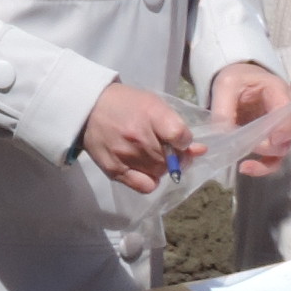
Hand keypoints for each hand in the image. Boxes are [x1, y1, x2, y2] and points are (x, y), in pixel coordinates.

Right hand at [78, 81, 198, 194]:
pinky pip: (145, 186)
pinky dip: (151, 181)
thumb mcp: (153, 105)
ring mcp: (126, 155)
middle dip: (175, 157)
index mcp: (151, 113)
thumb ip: (176, 127)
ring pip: (161, 173)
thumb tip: (200, 150)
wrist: (89, 109)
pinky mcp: (115, 171)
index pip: (181, 136)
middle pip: (172, 159)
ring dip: (162, 167)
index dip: (185, 141)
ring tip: (151, 155)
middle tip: (165, 149)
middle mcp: (138, 136)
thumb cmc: (126, 104)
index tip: (178, 139)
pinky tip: (146, 170)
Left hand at [205, 61, 290, 176]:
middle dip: (273, 145)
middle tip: (252, 146)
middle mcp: (285, 111)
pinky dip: (263, 167)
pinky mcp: (271, 140)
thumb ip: (224, 107)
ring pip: (283, 149)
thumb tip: (223, 134)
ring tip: (244, 165)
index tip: (272, 139)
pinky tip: (245, 167)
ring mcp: (280, 128)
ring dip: (266, 160)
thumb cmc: (236, 79)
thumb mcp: (226, 84)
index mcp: (278, 91)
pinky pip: (274, 159)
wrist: (238, 81)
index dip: (287, 128)